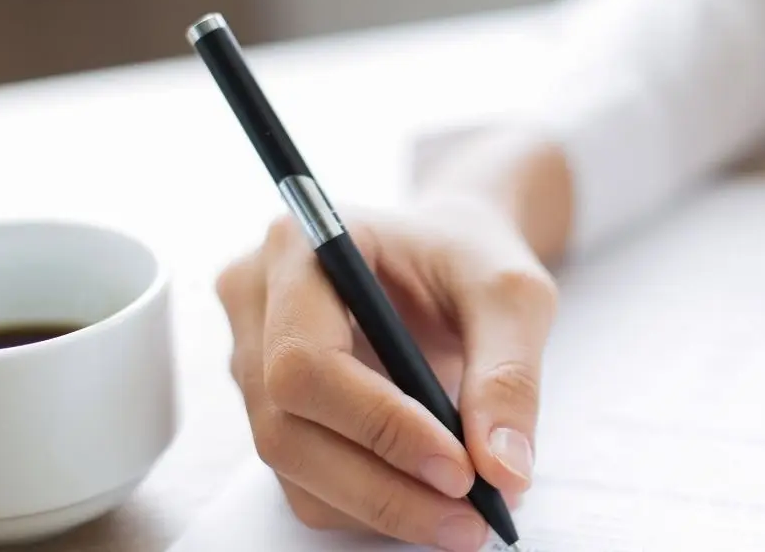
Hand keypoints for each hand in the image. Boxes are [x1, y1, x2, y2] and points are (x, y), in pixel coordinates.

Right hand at [216, 197, 556, 550]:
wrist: (450, 257)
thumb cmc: (471, 258)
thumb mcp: (512, 294)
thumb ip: (509, 375)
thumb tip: (502, 471)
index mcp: (299, 246)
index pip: (306, 359)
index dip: (377, 425)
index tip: (458, 468)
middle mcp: (255, 302)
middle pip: (286, 426)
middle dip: (383, 487)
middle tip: (471, 517)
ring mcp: (251, 358)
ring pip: (292, 467)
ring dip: (380, 508)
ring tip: (464, 518)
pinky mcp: (271, 407)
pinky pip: (305, 482)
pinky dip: (370, 507)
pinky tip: (430, 504)